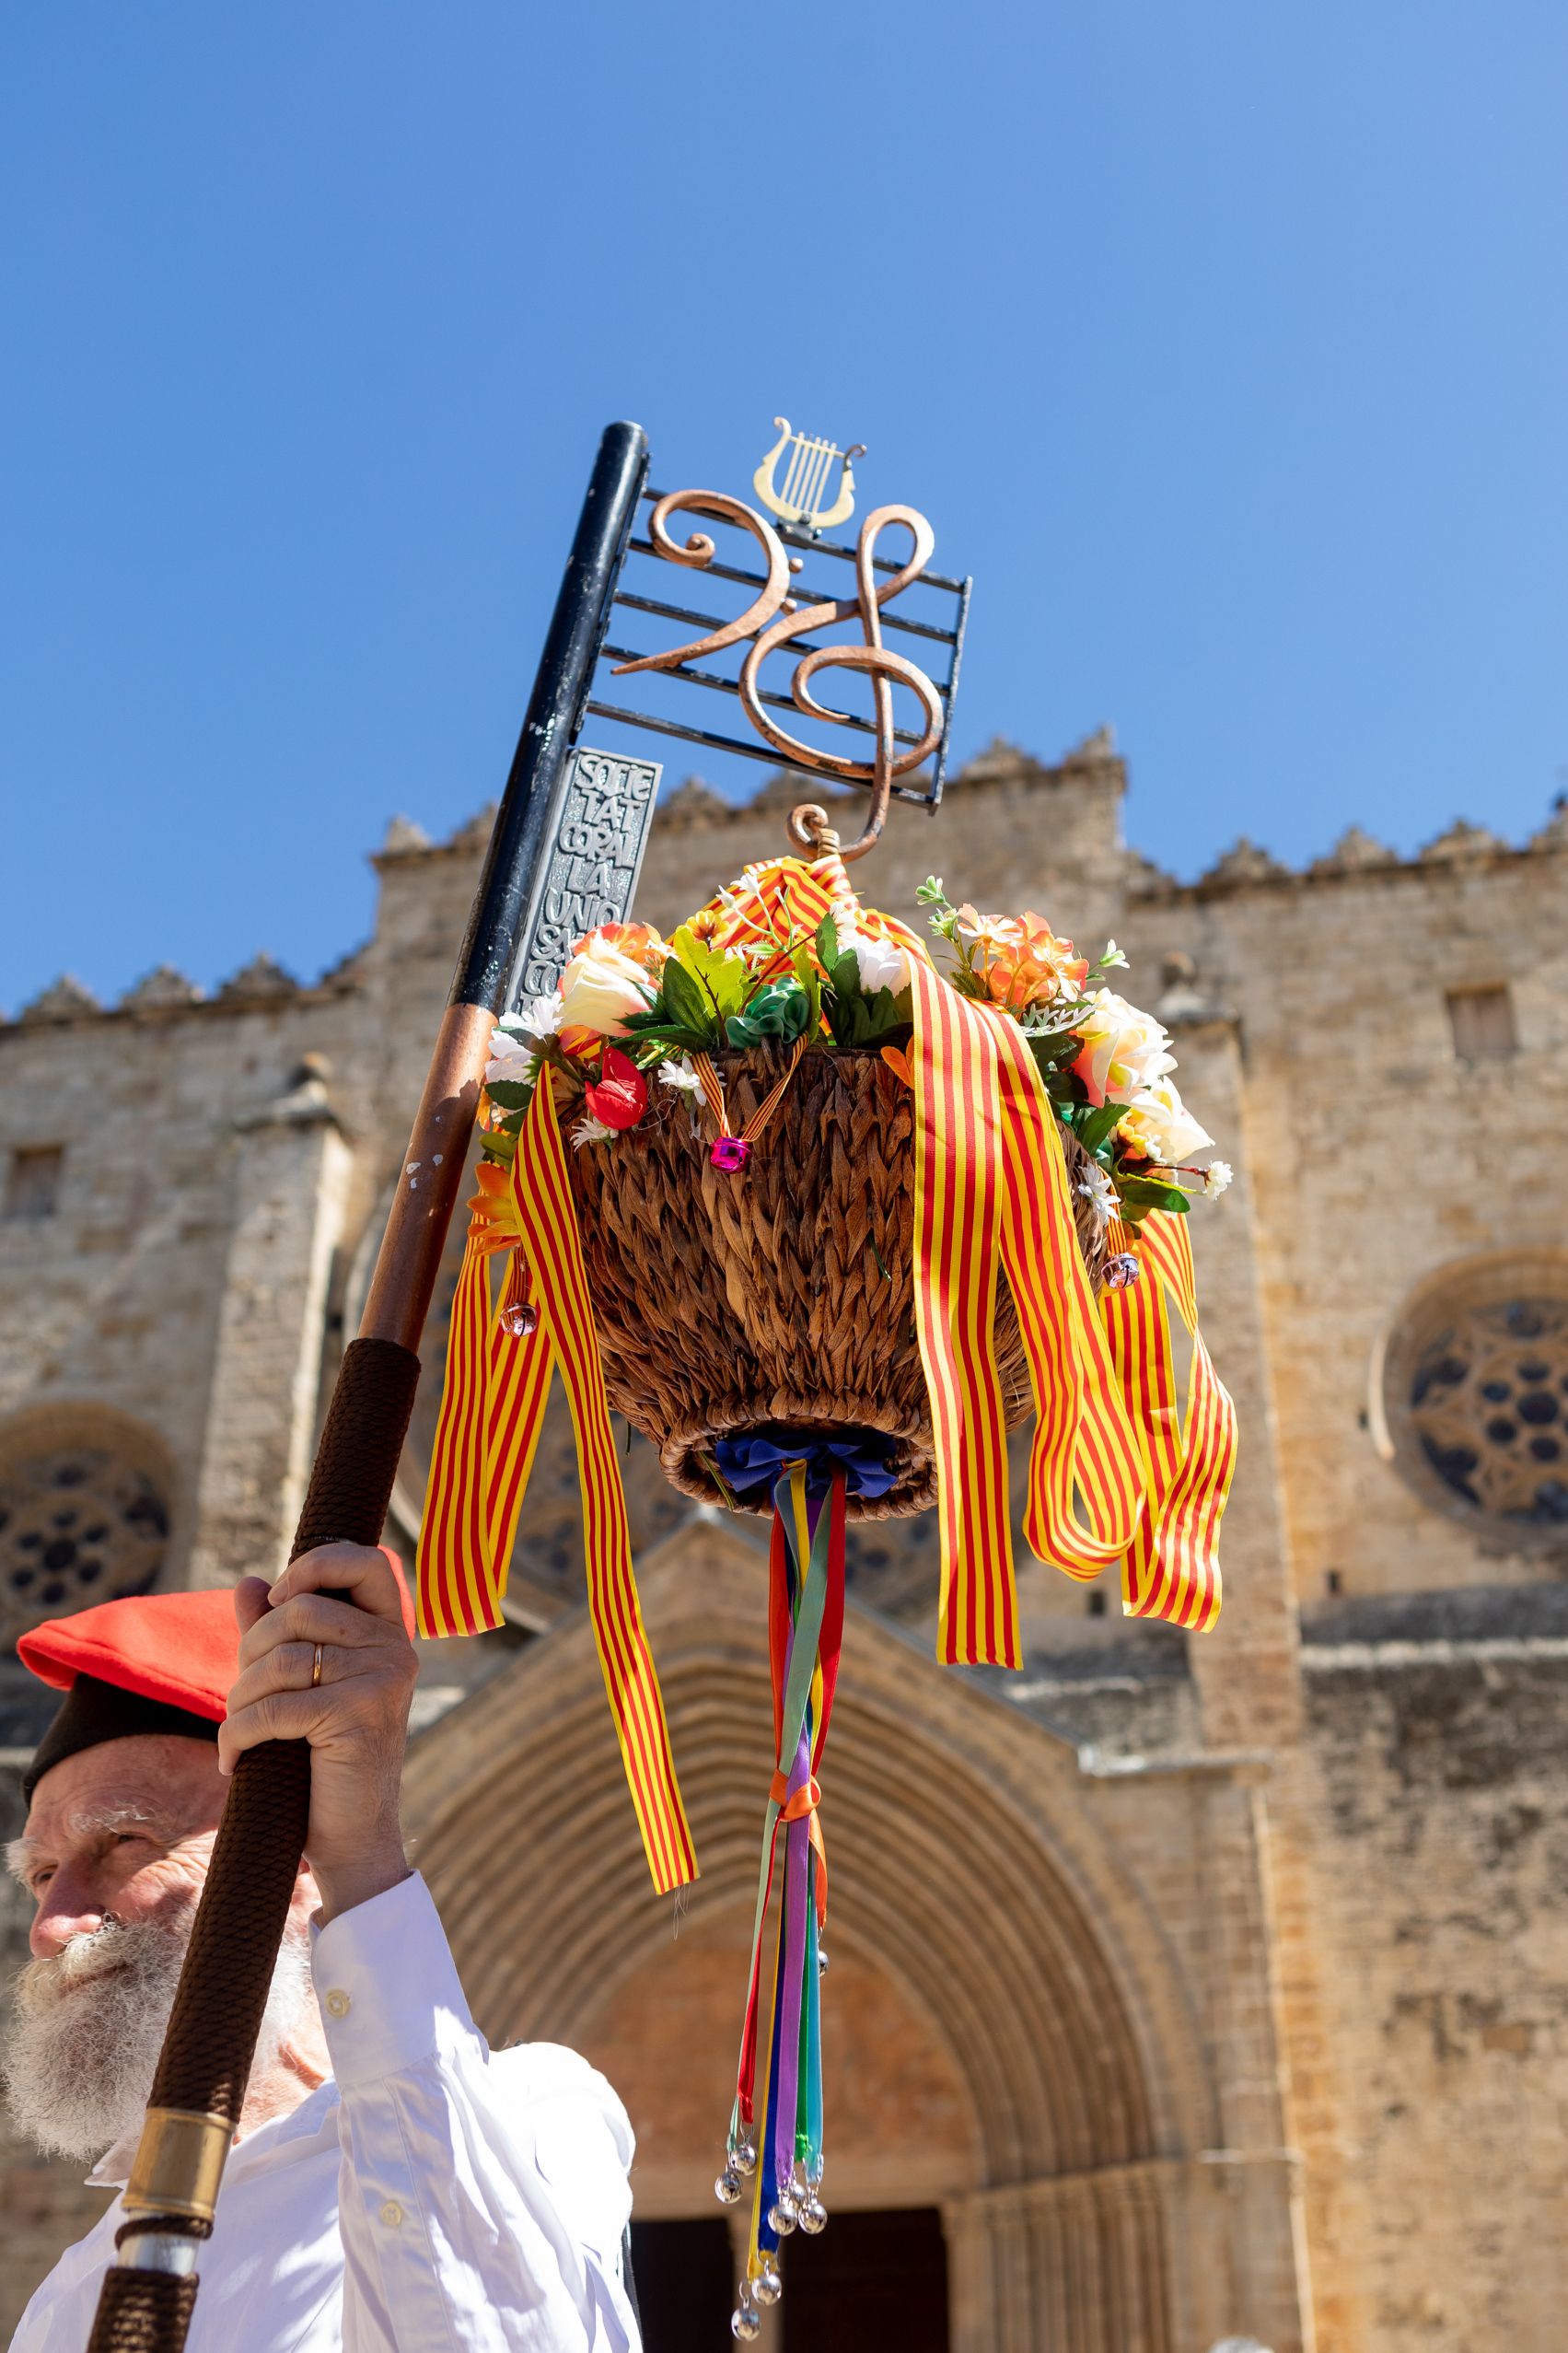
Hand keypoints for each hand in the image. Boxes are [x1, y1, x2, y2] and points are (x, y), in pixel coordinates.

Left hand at [221, 1543, 417, 1923]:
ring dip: (239, 1699)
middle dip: (252, 1651)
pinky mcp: (357, 1715)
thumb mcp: (300, 1686)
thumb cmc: (324, 1760)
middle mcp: (394, 1648)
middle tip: (243, 1697)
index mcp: (388, 1633)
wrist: (352, 1836)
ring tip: (238, 1731)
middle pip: (300, 1610)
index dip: (317, 1564)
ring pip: (281, 1659)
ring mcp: (382, 1679)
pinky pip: (274, 1708)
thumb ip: (279, 1633)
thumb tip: (250, 1582)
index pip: (368, 1562)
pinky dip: (238, 1734)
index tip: (280, 1598)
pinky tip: (232, 1760)